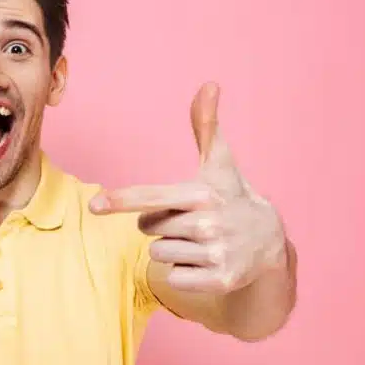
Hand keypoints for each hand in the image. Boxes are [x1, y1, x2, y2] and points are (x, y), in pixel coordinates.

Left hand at [90, 82, 287, 292]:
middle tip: (191, 221)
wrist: (270, 241)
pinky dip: (185, 274)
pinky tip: (206, 262)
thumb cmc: (232, 197)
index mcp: (202, 194)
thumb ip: (206, 126)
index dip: (121, 201)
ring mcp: (215, 254)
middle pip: (148, 229)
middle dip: (162, 225)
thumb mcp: (219, 164)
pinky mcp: (220, 280)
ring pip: (159, 254)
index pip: (151, 198)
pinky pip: (174, 279)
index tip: (94, 206)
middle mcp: (209, 224)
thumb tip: (208, 84)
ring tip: (201, 242)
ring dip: (173, 250)